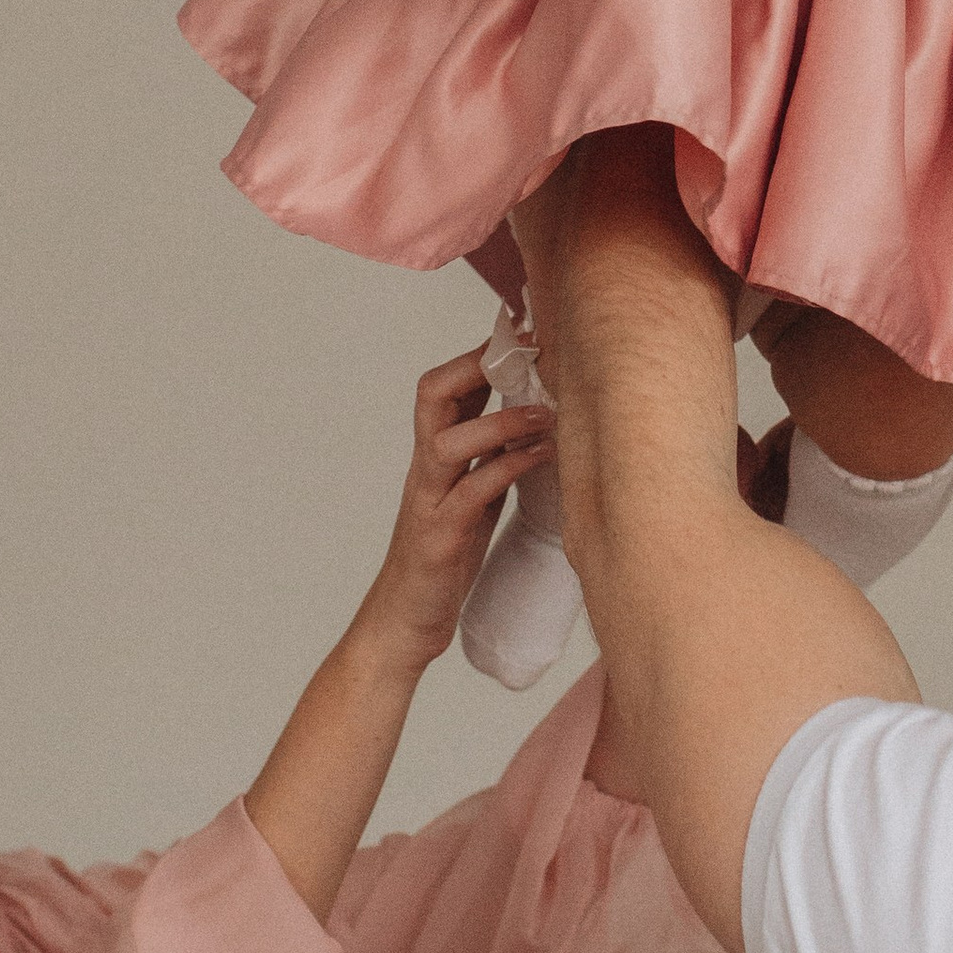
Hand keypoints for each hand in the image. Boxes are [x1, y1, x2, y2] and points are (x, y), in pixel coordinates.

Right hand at [357, 348, 554, 670]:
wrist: (404, 623)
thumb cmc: (443, 561)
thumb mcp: (471, 500)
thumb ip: (491, 462)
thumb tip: (535, 425)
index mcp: (434, 457)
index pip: (445, 387)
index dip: (481, 354)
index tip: (525, 329)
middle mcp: (426, 470)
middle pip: (433, 394)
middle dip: (478, 364)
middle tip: (529, 352)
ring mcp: (428, 501)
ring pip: (449, 440)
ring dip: (501, 419)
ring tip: (547, 410)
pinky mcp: (438, 537)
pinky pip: (471, 493)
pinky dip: (507, 468)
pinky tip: (542, 457)